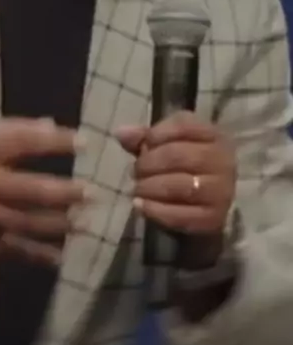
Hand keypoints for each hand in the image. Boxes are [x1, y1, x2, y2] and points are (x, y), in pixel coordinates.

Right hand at [0, 118, 87, 265]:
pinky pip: (9, 251)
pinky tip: (58, 258)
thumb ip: (12, 131)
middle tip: (92, 194)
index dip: (56, 141)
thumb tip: (52, 125)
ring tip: (83, 225)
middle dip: (64, 193)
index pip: (24, 142)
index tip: (85, 142)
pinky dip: (34, 256)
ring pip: (24, 224)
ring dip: (56, 226)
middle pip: (30, 190)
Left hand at [116, 112, 235, 240]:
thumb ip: (144, 137)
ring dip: (151, 187)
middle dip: (149, 164)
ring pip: (182, 186)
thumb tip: (121, 133)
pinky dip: (156, 211)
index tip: (142, 146)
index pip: (183, 125)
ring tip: (137, 189)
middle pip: (179, 156)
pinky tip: (140, 206)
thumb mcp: (166, 145)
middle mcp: (223, 160)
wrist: (208, 202)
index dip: (156, 134)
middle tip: (135, 172)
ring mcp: (222, 191)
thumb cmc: (185, 165)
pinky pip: (182, 215)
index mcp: (213, 134)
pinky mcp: (214, 218)